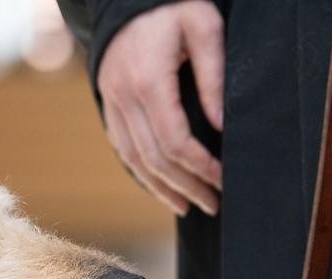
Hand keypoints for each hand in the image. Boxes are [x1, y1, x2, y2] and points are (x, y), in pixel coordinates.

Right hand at [97, 0, 223, 215]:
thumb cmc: (172, 7)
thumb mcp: (203, 28)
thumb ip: (213, 76)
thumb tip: (219, 126)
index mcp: (148, 80)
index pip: (175, 141)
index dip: (201, 167)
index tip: (223, 179)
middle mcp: (123, 97)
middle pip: (155, 158)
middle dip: (186, 185)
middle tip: (213, 203)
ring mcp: (111, 102)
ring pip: (134, 160)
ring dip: (162, 188)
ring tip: (190, 206)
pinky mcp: (108, 105)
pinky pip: (122, 149)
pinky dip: (143, 173)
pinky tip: (162, 186)